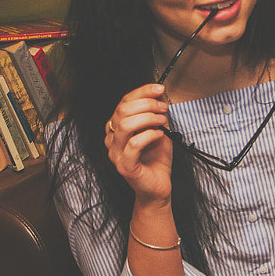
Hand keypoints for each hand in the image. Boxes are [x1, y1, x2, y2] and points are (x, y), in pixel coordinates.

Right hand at [105, 84, 172, 202]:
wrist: (158, 186)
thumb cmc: (156, 159)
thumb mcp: (157, 129)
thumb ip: (154, 113)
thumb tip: (158, 94)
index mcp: (116, 128)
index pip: (123, 102)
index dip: (142, 92)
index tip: (159, 89)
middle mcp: (111, 139)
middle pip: (122, 110)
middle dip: (147, 104)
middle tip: (163, 108)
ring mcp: (115, 153)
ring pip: (125, 125)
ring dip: (148, 118)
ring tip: (162, 121)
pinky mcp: (124, 166)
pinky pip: (134, 144)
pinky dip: (149, 134)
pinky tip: (159, 134)